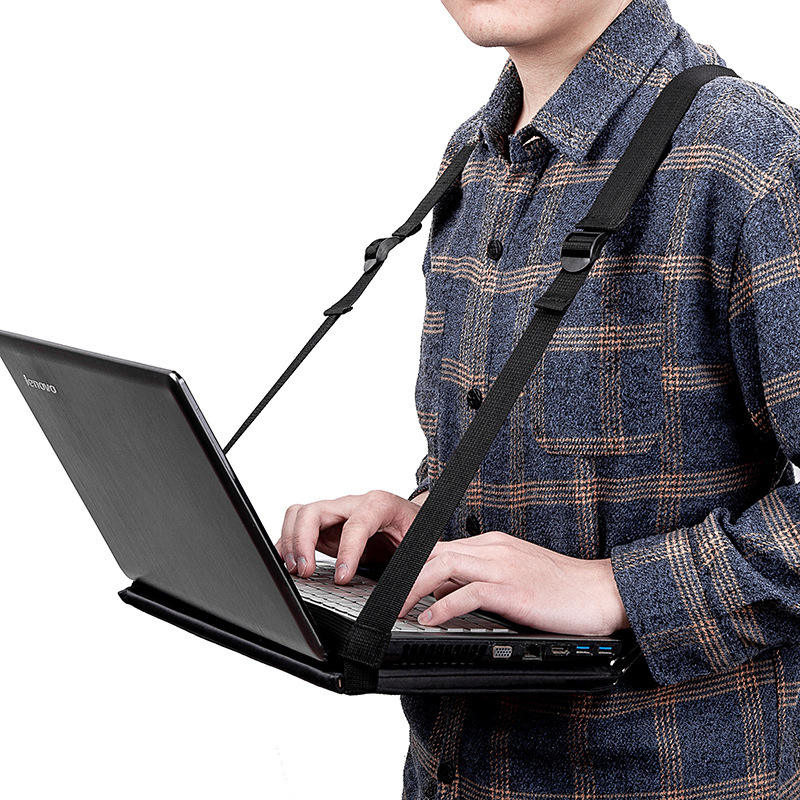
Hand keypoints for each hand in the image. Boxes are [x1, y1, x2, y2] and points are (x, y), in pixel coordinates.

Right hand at [276, 490, 423, 583]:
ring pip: (299, 514)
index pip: (356, 523)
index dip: (347, 550)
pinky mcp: (324, 526)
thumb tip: (402, 591)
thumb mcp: (422, 545)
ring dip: (291, 542)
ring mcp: (335, 513)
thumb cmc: (416, 530)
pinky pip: (296, 526)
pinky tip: (288, 564)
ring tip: (296, 570)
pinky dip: (287, 544)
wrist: (412, 520)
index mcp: (379, 504)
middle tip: (306, 572)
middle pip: (314, 511)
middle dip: (304, 542)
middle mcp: (352, 504)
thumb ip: (412, 564)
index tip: (343, 578)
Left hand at [398, 532, 629, 636]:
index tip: (390, 582)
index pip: (439, 546)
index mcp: (492, 543)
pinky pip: (468, 593)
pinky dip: (443, 606)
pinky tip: (429, 620)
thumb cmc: (561, 587)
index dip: (411, 563)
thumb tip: (443, 594)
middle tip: (382, 598)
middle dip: (403, 575)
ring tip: (394, 609)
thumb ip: (478, 579)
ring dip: (413, 588)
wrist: (601, 590)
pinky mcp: (512, 589)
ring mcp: (502, 566)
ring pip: (443, 566)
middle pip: (433, 553)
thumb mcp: (513, 576)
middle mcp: (493, 548)